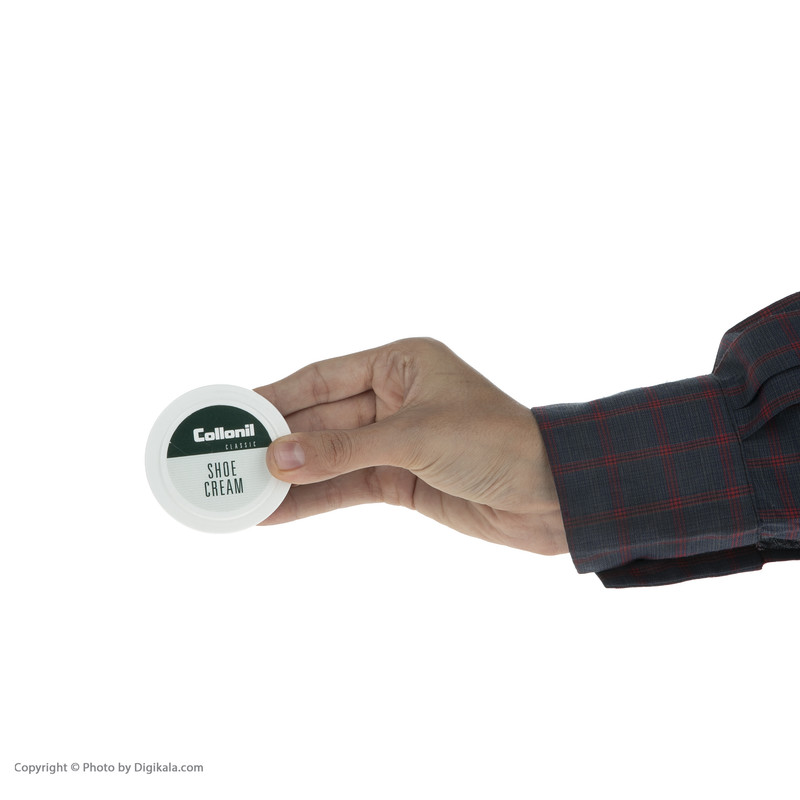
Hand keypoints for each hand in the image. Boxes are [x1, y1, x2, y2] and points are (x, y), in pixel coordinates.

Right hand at [254, 338, 567, 555]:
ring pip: (329, 458)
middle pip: (319, 421)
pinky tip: (276, 512)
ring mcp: (395, 442)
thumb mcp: (416, 438)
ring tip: (239, 493)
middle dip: (276, 443)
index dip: (276, 396)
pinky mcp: (401, 479)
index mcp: (400, 363)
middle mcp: (393, 398)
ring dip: (288, 477)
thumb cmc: (498, 443)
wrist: (554, 494)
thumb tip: (277, 458)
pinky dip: (314, 499)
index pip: (322, 378)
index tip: (233, 411)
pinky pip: (347, 487)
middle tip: (224, 460)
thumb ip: (343, 450)